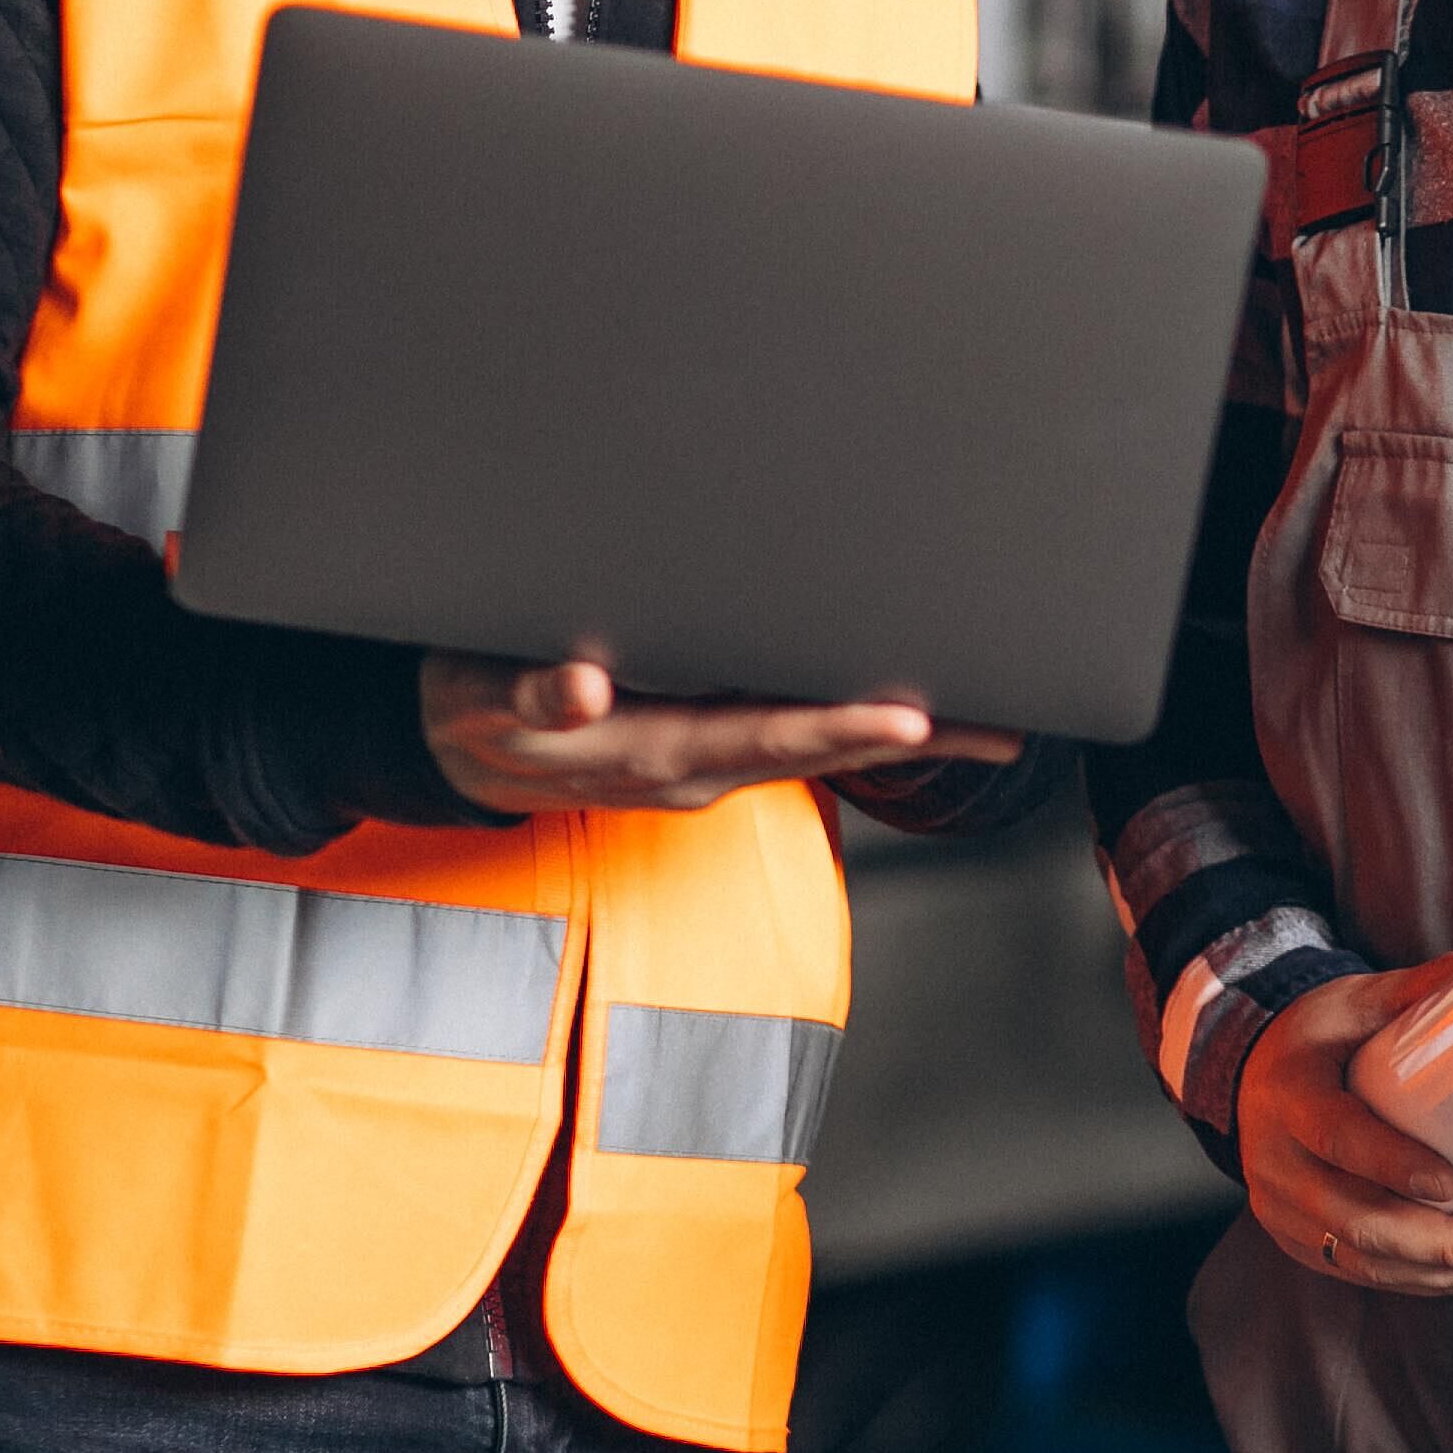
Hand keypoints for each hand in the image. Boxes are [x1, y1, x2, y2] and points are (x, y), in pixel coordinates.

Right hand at [418, 655, 1018, 817]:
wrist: (458, 744)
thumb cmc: (479, 704)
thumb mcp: (486, 698)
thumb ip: (536, 696)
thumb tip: (582, 688)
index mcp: (654, 750)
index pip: (766, 739)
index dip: (839, 729)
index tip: (911, 721)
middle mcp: (697, 764)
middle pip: (817, 751)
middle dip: (906, 739)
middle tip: (995, 726)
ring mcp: (706, 761)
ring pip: (816, 749)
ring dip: (900, 738)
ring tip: (990, 724)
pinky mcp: (704, 744)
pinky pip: (792, 741)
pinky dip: (856, 732)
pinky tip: (916, 719)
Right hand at [1235, 963, 1452, 1297]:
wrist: (1249, 1077)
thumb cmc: (1315, 1039)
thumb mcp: (1353, 1002)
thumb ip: (1415, 991)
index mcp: (1288, 1095)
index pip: (1336, 1137)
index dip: (1389, 1163)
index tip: (1450, 1181)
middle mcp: (1277, 1163)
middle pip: (1358, 1219)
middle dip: (1442, 1241)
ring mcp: (1283, 1212)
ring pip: (1365, 1259)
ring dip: (1446, 1269)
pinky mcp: (1299, 1242)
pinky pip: (1363, 1273)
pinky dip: (1424, 1279)